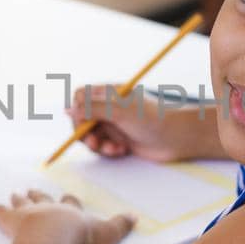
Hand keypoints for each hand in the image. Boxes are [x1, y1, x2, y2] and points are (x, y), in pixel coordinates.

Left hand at [0, 190, 136, 243]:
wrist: (56, 240)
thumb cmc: (82, 240)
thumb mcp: (108, 233)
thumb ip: (120, 225)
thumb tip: (135, 217)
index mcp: (70, 212)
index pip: (70, 204)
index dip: (69, 202)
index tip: (67, 197)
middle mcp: (48, 209)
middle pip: (43, 199)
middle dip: (39, 195)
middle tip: (32, 189)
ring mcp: (29, 214)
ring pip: (22, 203)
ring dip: (18, 199)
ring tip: (14, 193)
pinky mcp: (12, 223)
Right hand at [68, 84, 184, 161]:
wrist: (176, 138)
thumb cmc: (151, 119)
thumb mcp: (119, 110)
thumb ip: (92, 109)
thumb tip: (68, 110)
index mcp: (109, 92)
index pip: (81, 96)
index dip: (77, 110)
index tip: (82, 122)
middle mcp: (109, 107)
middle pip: (82, 118)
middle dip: (85, 133)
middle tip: (93, 142)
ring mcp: (114, 124)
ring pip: (91, 135)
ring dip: (98, 144)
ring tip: (113, 149)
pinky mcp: (120, 140)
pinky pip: (102, 147)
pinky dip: (108, 150)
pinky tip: (122, 151)